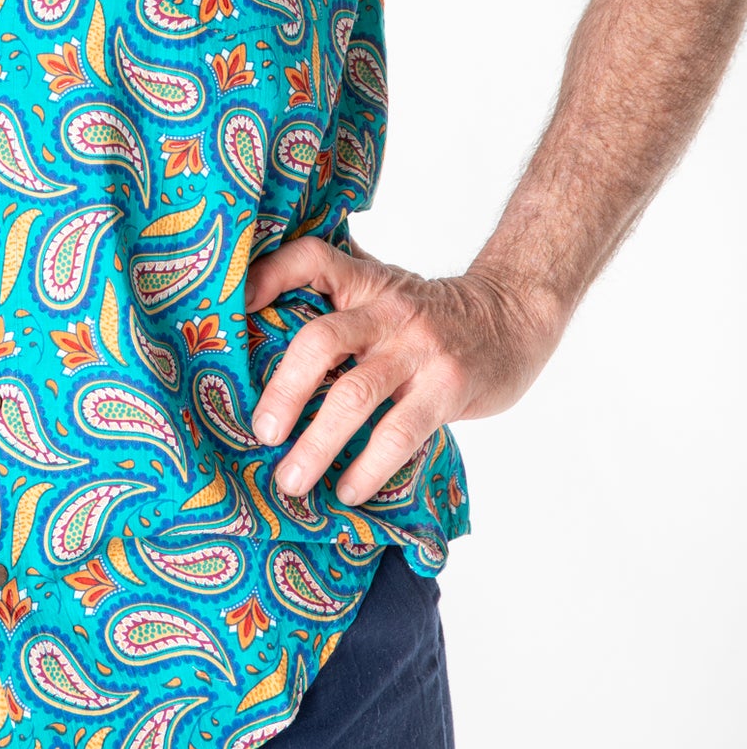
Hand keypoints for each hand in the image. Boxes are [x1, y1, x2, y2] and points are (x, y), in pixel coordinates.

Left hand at [244, 233, 561, 504]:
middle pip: (321, 341)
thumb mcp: (384, 291)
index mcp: (364, 281)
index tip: (235, 310)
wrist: (514, 316)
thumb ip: (338, 300)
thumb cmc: (431, 315)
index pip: (310, 258)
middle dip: (284, 390)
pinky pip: (400, 432)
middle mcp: (387, 309)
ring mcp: (419, 348)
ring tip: (292, 480)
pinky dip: (368, 466)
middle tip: (261, 432)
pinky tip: (348, 489)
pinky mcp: (449, 386)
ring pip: (355, 394)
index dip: (269, 277)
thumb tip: (260, 323)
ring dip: (317, 443)